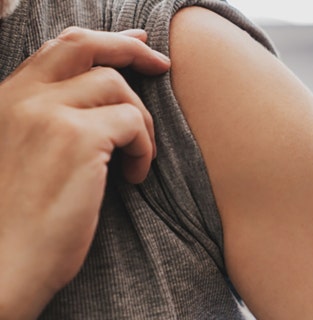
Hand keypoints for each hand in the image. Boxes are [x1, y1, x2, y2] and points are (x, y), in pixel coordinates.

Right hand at [0, 27, 169, 318]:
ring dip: (140, 122)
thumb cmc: (22, 218)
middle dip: (131, 49)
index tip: (136, 43)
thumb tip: (101, 90)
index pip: (59, 48)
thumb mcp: (25, 152)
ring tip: (137, 159)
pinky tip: (135, 177)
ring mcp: (47, 113)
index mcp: (7, 99)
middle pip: (87, 46)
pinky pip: (132, 122)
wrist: (7, 264)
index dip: (104, 41)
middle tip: (162, 65)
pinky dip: (145, 148)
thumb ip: (51, 117)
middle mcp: (22, 97)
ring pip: (116, 87)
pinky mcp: (76, 138)